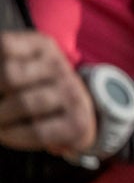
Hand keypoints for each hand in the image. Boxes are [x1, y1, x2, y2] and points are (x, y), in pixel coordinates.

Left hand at [0, 32, 95, 155]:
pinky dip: (13, 136)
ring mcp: (71, 93)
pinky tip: (7, 134)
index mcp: (41, 46)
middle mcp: (59, 66)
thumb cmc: (33, 90)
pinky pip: (37, 131)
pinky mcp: (77, 122)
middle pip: (10, 76)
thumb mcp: (17, 67)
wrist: (76, 115)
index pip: (4, 47)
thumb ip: (2, 68)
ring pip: (24, 104)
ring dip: (1, 118)